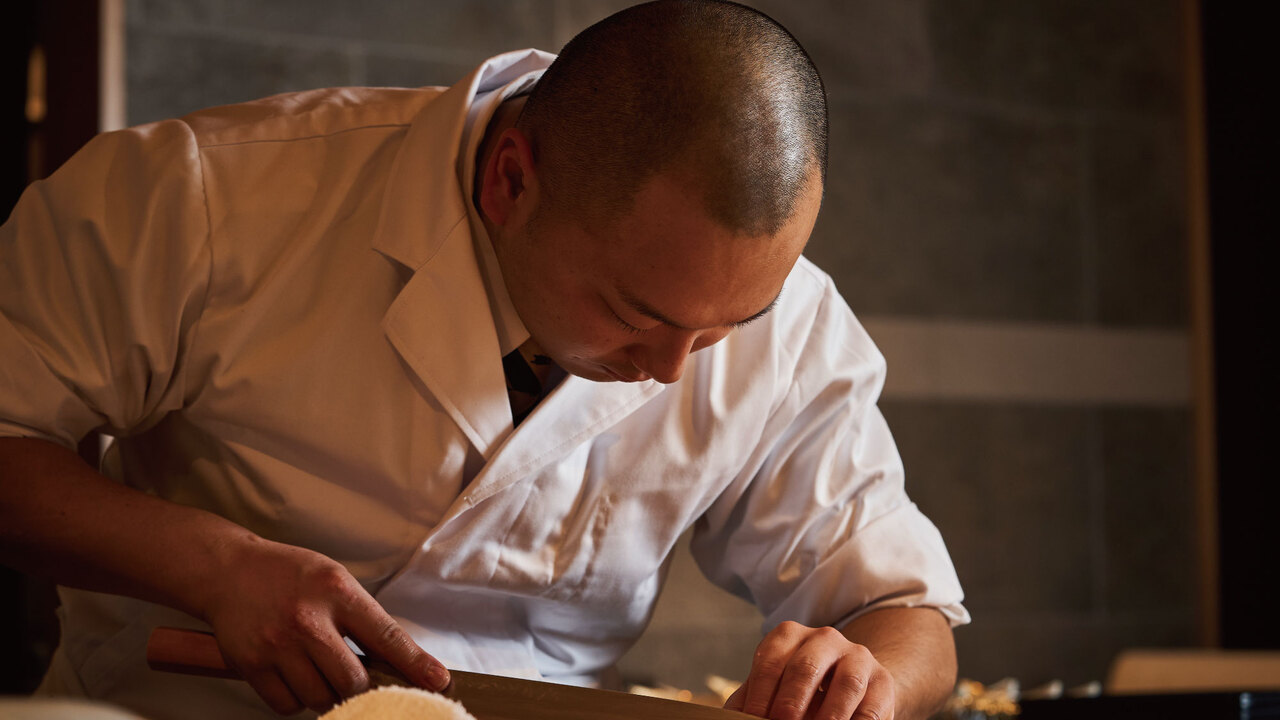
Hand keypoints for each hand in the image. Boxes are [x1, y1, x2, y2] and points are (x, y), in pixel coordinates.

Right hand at [199, 537, 448, 714]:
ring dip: (327, 695)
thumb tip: (397, 660)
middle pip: (353, 681)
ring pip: (320, 698)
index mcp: (337, 591)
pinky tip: (294, 676)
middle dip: (360, 686)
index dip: (416, 664)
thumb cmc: (287, 574)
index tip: (440, 682)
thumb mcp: (333, 579)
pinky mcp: (251, 665)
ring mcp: (277, 645)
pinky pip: (287, 706)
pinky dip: (296, 701)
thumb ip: (362, 616)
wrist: (227, 570)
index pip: (386, 636)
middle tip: (353, 675)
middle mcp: (307, 619)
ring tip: (318, 670)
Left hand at [725, 621, 895, 719]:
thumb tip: (729, 718)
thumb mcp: (774, 688)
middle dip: (791, 700)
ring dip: (830, 715)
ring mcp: (857, 657)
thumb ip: (751, 701)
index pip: (771, 660)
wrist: (853, 685)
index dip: (759, 694)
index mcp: (790, 635)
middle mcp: (825, 639)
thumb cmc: (801, 689)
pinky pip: (872, 706)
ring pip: (846, 683)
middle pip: (806, 667)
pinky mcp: (883, 681)